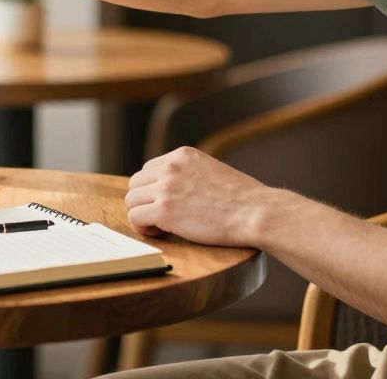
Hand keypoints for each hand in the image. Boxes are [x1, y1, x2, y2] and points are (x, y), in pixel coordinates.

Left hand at [124, 146, 276, 246]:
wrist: (254, 212)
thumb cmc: (243, 198)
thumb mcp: (212, 171)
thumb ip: (190, 174)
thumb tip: (175, 189)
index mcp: (183, 155)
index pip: (149, 169)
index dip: (153, 189)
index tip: (164, 202)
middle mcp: (171, 167)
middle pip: (136, 183)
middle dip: (144, 201)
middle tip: (160, 216)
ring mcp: (166, 188)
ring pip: (132, 200)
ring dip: (142, 214)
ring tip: (160, 226)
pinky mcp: (164, 210)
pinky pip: (136, 217)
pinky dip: (142, 227)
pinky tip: (159, 232)